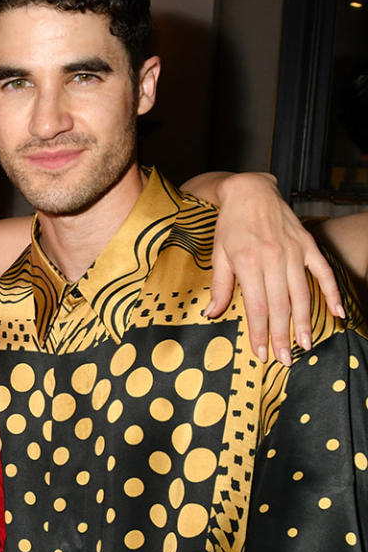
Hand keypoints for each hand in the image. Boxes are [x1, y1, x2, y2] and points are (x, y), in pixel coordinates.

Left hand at [207, 172, 343, 363]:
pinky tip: (337, 313)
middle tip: (283, 360)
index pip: (257, 306)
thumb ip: (219, 286)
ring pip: (301, 294)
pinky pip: (323, 273)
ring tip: (304, 345)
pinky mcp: (308, 245)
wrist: (250, 191)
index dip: (259, 333)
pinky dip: (331, 293)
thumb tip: (212, 315)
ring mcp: (294, 252)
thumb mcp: (218, 255)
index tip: (261, 354)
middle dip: (281, 336)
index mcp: (248, 262)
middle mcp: (273, 258)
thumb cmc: (229, 225)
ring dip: (303, 322)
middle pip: (280, 305)